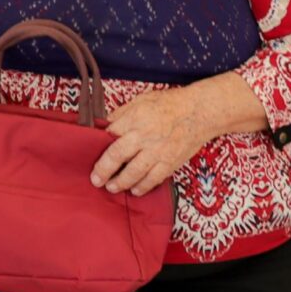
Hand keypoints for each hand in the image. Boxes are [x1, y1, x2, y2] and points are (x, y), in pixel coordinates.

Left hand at [92, 88, 218, 194]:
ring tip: (111, 188)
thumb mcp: (140, 100)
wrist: (198, 112)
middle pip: (119, 156)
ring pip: (135, 172)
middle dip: (105, 170)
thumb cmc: (169, 104)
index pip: (110, 135)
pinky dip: (143, 187)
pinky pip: (154, 179)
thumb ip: (122, 114)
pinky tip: (135, 190)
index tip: (92, 154)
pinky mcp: (171, 163)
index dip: (99, 146)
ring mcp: (158, 152)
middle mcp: (145, 137)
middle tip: (96, 180)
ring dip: (121, 182)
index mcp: (135, 119)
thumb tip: (106, 125)